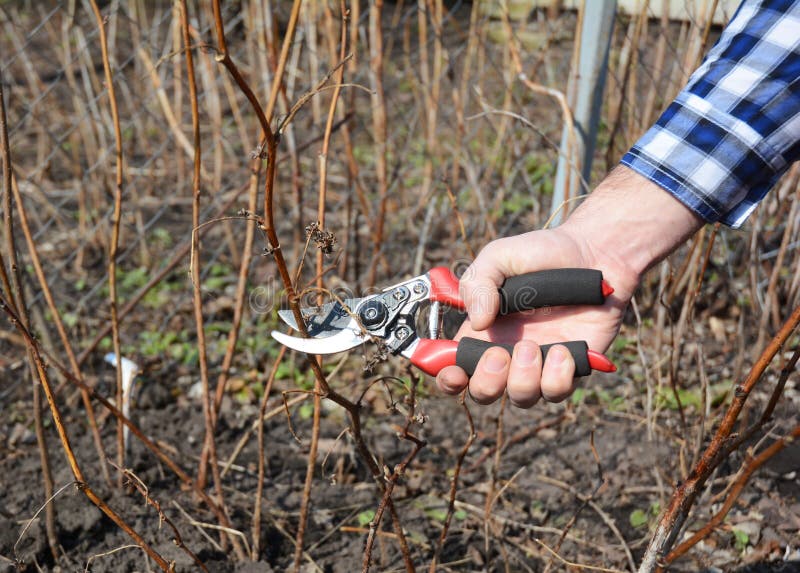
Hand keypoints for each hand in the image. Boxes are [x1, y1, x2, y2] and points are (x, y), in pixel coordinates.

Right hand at [436, 226, 637, 406]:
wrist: (595, 253)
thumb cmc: (542, 253)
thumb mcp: (499, 256)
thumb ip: (477, 284)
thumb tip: (478, 323)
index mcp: (482, 331)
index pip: (454, 368)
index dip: (448, 379)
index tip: (453, 372)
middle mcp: (508, 353)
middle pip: (483, 392)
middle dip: (486, 382)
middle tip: (500, 354)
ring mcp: (539, 364)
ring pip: (520, 397)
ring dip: (522, 379)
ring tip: (534, 347)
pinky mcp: (571, 367)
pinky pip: (556, 391)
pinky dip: (556, 377)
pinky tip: (564, 350)